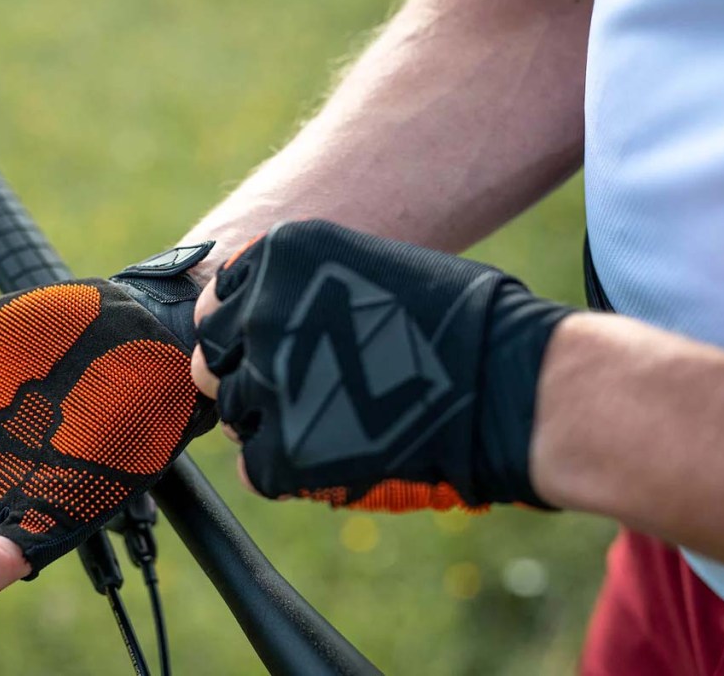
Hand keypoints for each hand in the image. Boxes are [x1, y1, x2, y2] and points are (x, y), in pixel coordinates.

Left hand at [191, 220, 573, 511]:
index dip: (243, 330)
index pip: (219, 302)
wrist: (509, 383)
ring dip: (271, 420)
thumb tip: (256, 322)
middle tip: (295, 389)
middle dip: (244, 375)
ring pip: (235, 413)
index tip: (267, 346)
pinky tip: (334, 451)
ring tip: (331, 420)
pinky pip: (254, 465)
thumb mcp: (366, 268)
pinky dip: (285, 466)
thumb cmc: (457, 321)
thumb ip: (299, 289)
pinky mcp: (282, 453)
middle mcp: (261, 313)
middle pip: (214, 358)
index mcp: (280, 256)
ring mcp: (269, 383)